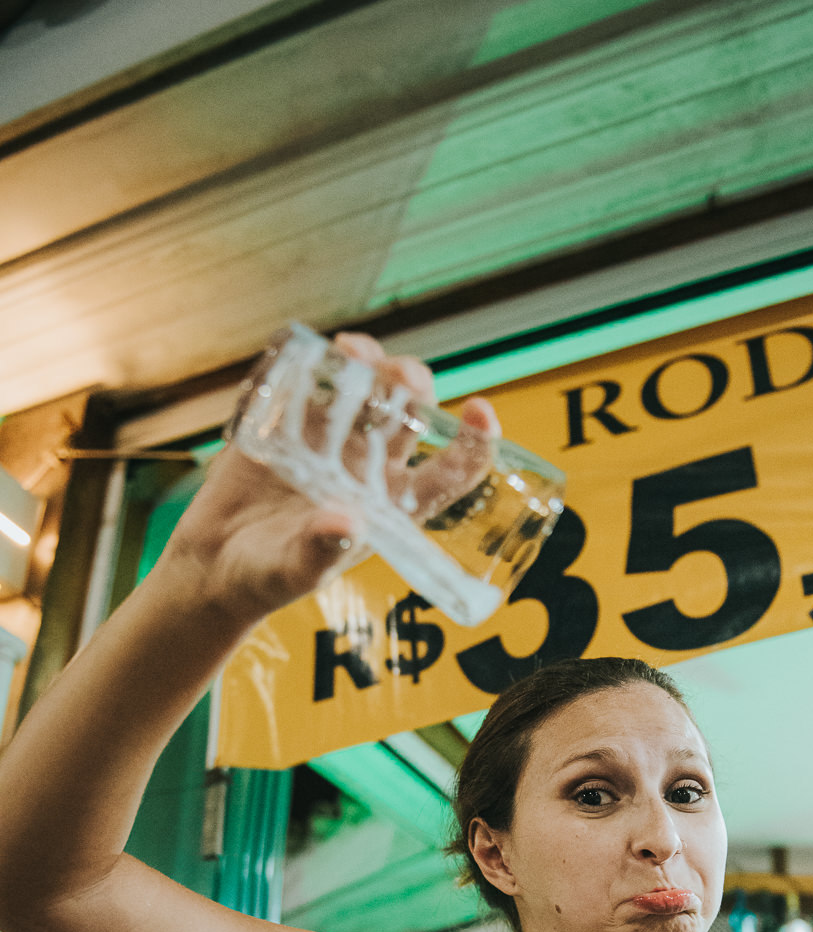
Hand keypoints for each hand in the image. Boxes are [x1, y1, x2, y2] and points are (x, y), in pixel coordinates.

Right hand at [159, 332, 500, 625]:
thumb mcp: (293, 572)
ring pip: (362, 386)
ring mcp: (329, 439)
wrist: (212, 565)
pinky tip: (297, 358)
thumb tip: (347, 522)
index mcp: (391, 506)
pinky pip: (303, 380)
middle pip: (409, 412)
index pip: (449, 471)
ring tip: (351, 352)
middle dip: (410, 384)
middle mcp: (369, 466)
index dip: (474, 442)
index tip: (481, 410)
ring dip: (364, 363)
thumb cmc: (266, 578)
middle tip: (396, 375)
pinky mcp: (287, 421)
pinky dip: (303, 364)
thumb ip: (320, 551)